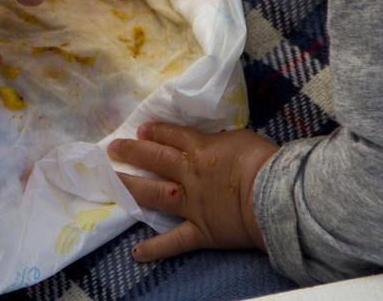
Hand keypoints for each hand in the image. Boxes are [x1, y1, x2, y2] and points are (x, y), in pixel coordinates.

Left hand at [108, 123, 276, 259]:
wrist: (271, 196)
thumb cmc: (262, 161)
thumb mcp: (240, 137)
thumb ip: (221, 139)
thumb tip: (216, 138)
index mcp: (200, 149)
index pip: (172, 136)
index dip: (155, 131)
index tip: (140, 129)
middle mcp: (188, 174)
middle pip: (155, 158)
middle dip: (132, 151)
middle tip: (113, 147)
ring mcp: (191, 204)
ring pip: (154, 194)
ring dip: (131, 188)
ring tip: (112, 182)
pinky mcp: (200, 231)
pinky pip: (174, 242)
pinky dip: (155, 249)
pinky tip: (136, 252)